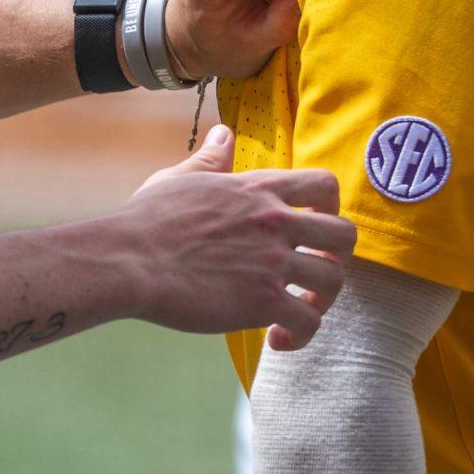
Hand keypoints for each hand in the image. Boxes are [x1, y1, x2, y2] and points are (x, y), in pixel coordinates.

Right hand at [123, 126, 353, 350]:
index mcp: (260, 189)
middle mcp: (276, 221)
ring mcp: (273, 262)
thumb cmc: (147, 221)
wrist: (129, 260)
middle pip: (344, 236)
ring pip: (332, 281)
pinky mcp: (262, 301)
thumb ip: (211, 159)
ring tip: (297, 312)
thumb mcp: (181, 178)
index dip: (330, 209)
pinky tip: (277, 339)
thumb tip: (223, 134)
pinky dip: (301, 335)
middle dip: (335, 258)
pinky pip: (307, 322)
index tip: (312, 229)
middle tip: (311, 275)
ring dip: (321, 301)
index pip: (324, 185)